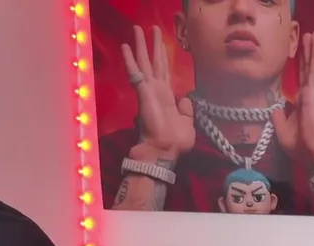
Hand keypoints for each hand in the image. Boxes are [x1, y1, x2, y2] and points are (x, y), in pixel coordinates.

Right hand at [121, 25, 194, 162]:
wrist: (165, 150)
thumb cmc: (175, 141)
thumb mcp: (188, 123)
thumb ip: (186, 109)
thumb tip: (186, 98)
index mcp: (166, 97)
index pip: (164, 72)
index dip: (162, 57)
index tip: (160, 44)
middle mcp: (156, 90)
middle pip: (154, 62)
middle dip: (152, 44)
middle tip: (151, 27)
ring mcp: (149, 89)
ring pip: (144, 62)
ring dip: (141, 45)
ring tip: (137, 28)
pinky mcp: (143, 91)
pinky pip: (135, 72)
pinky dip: (130, 59)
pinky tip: (126, 46)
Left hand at [272, 31, 313, 170]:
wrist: (312, 152)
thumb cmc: (300, 145)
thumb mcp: (282, 130)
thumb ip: (278, 116)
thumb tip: (274, 106)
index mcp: (303, 102)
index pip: (302, 79)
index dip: (303, 65)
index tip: (303, 54)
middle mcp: (309, 94)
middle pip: (308, 68)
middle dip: (309, 52)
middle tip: (310, 36)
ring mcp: (313, 92)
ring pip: (313, 65)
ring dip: (313, 49)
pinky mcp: (313, 91)